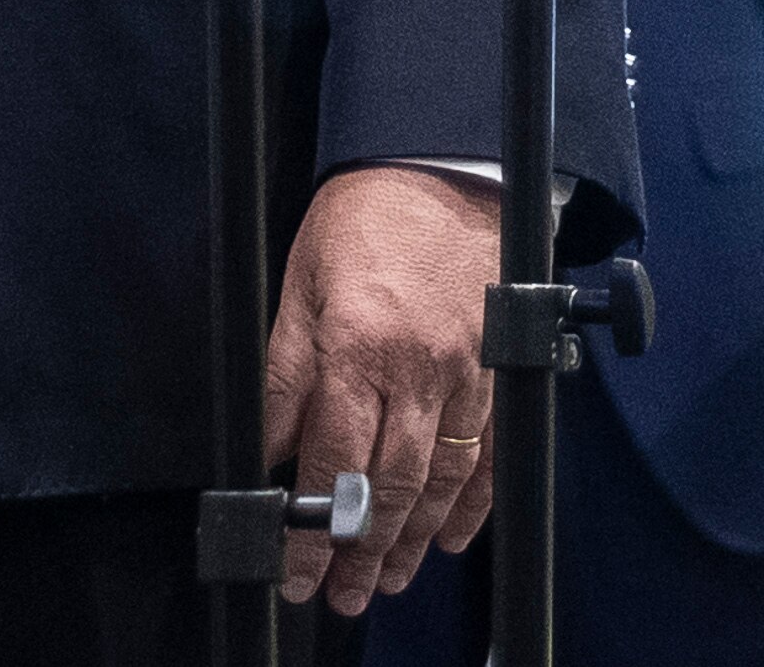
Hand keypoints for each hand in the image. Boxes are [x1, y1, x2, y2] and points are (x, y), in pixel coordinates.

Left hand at [262, 165, 502, 614]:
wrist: (445, 170)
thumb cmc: (365, 217)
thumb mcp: (300, 281)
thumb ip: (284, 370)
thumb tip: (266, 445)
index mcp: (356, 346)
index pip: (329, 460)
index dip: (310, 526)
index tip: (294, 567)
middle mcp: (415, 370)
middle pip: (387, 486)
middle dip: (359, 551)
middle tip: (340, 594)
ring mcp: (464, 376)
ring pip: (439, 482)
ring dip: (410, 542)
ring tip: (383, 580)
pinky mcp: (497, 374)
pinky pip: (487, 456)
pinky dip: (470, 506)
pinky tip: (447, 538)